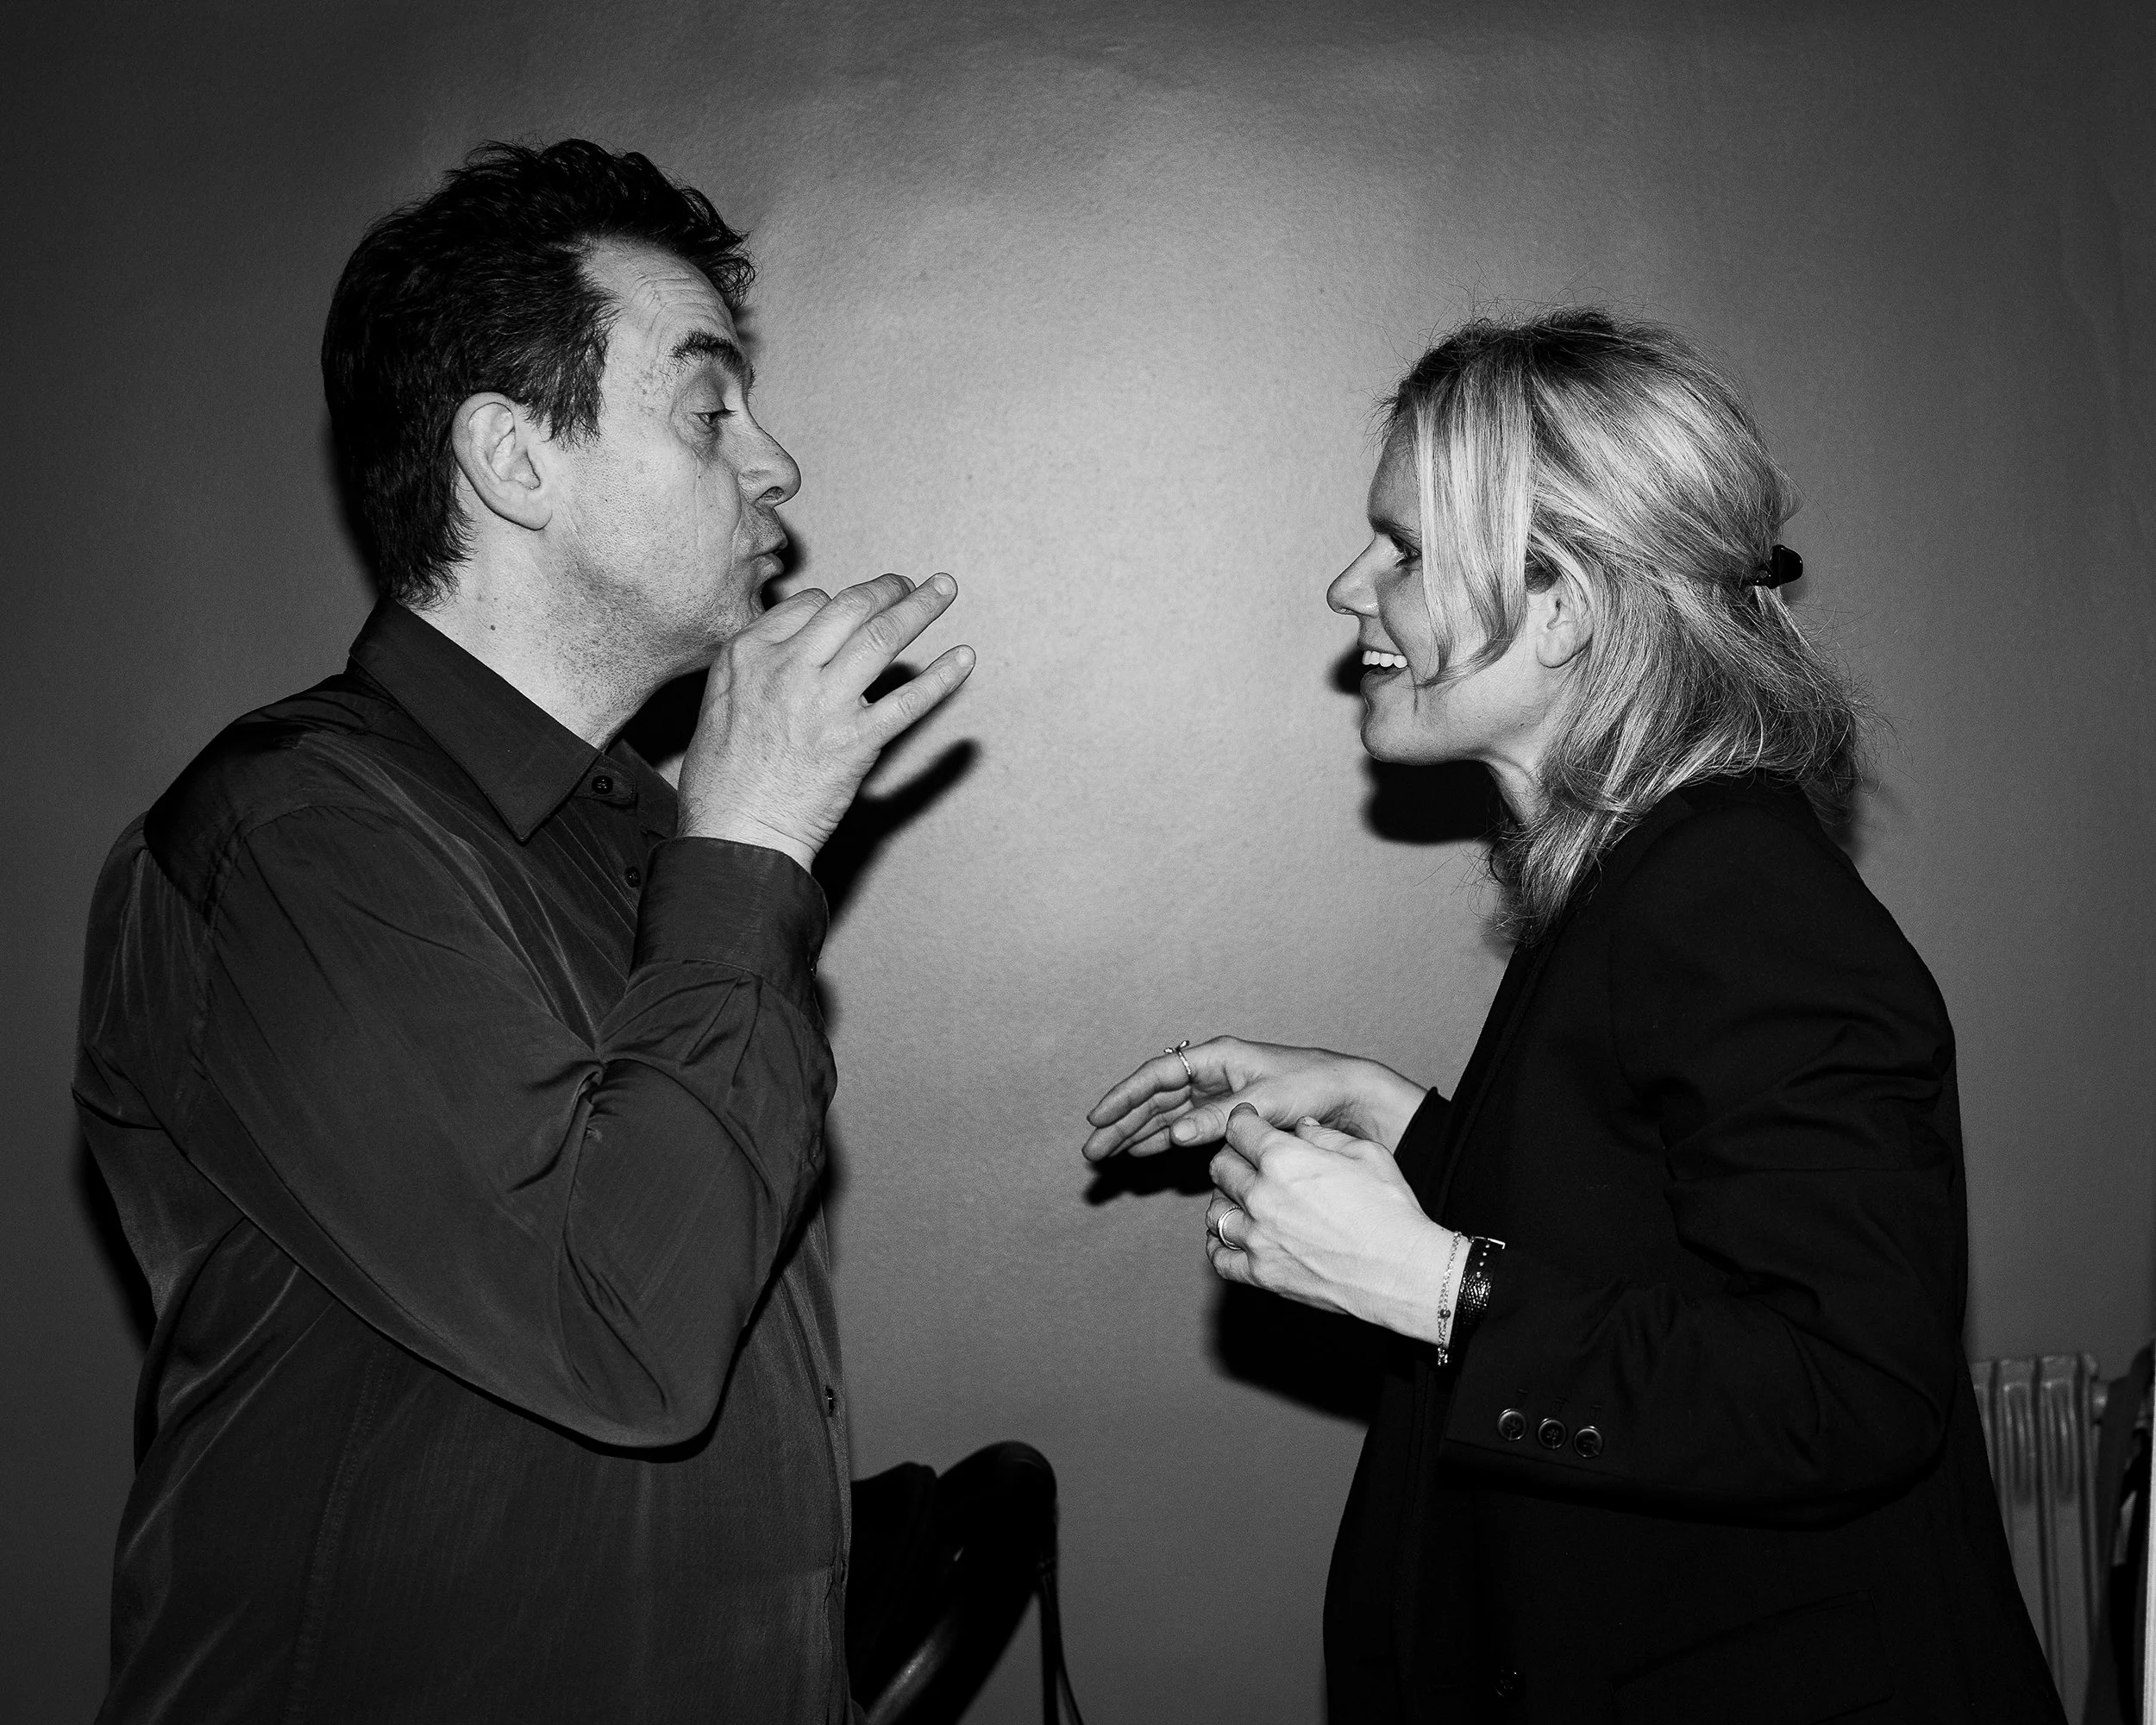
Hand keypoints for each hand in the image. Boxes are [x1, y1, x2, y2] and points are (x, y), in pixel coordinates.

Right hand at [679, 573, 974, 867]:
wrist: (737, 833)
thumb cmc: (721, 779)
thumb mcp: (719, 702)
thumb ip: (758, 666)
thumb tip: (800, 643)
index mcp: (749, 654)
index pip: (808, 605)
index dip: (838, 603)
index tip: (854, 610)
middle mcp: (788, 669)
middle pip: (850, 608)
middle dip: (887, 589)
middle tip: (908, 584)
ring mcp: (825, 703)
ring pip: (882, 638)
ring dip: (921, 607)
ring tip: (943, 589)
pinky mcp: (856, 742)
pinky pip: (909, 701)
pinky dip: (942, 678)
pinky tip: (964, 659)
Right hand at [1081, 1036, 1425, 1161]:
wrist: (1349, 1098)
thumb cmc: (1313, 1085)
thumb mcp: (1266, 1101)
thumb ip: (1219, 1118)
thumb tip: (1175, 1134)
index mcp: (1218, 1057)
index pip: (1158, 1075)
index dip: (1125, 1096)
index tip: (1099, 1117)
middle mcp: (1212, 1074)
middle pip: (1154, 1099)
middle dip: (1122, 1123)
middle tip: (1092, 1150)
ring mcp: (1217, 1097)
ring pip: (1165, 1116)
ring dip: (1136, 1135)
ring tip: (1106, 1156)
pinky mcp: (1227, 1119)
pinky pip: (1185, 1130)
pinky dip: (1162, 1142)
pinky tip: (1142, 1153)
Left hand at [1204, 1107, 1456, 1342]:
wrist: (1404, 1271)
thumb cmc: (1392, 1211)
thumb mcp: (1367, 1154)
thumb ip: (1325, 1136)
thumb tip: (1301, 1127)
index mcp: (1284, 1159)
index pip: (1239, 1129)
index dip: (1243, 1122)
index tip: (1248, 1125)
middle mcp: (1261, 1195)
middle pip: (1221, 1167)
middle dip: (1232, 1158)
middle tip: (1247, 1162)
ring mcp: (1258, 1238)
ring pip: (1215, 1211)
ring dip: (1225, 1201)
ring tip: (1241, 1201)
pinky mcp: (1261, 1274)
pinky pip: (1219, 1258)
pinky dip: (1219, 1245)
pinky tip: (1232, 1238)